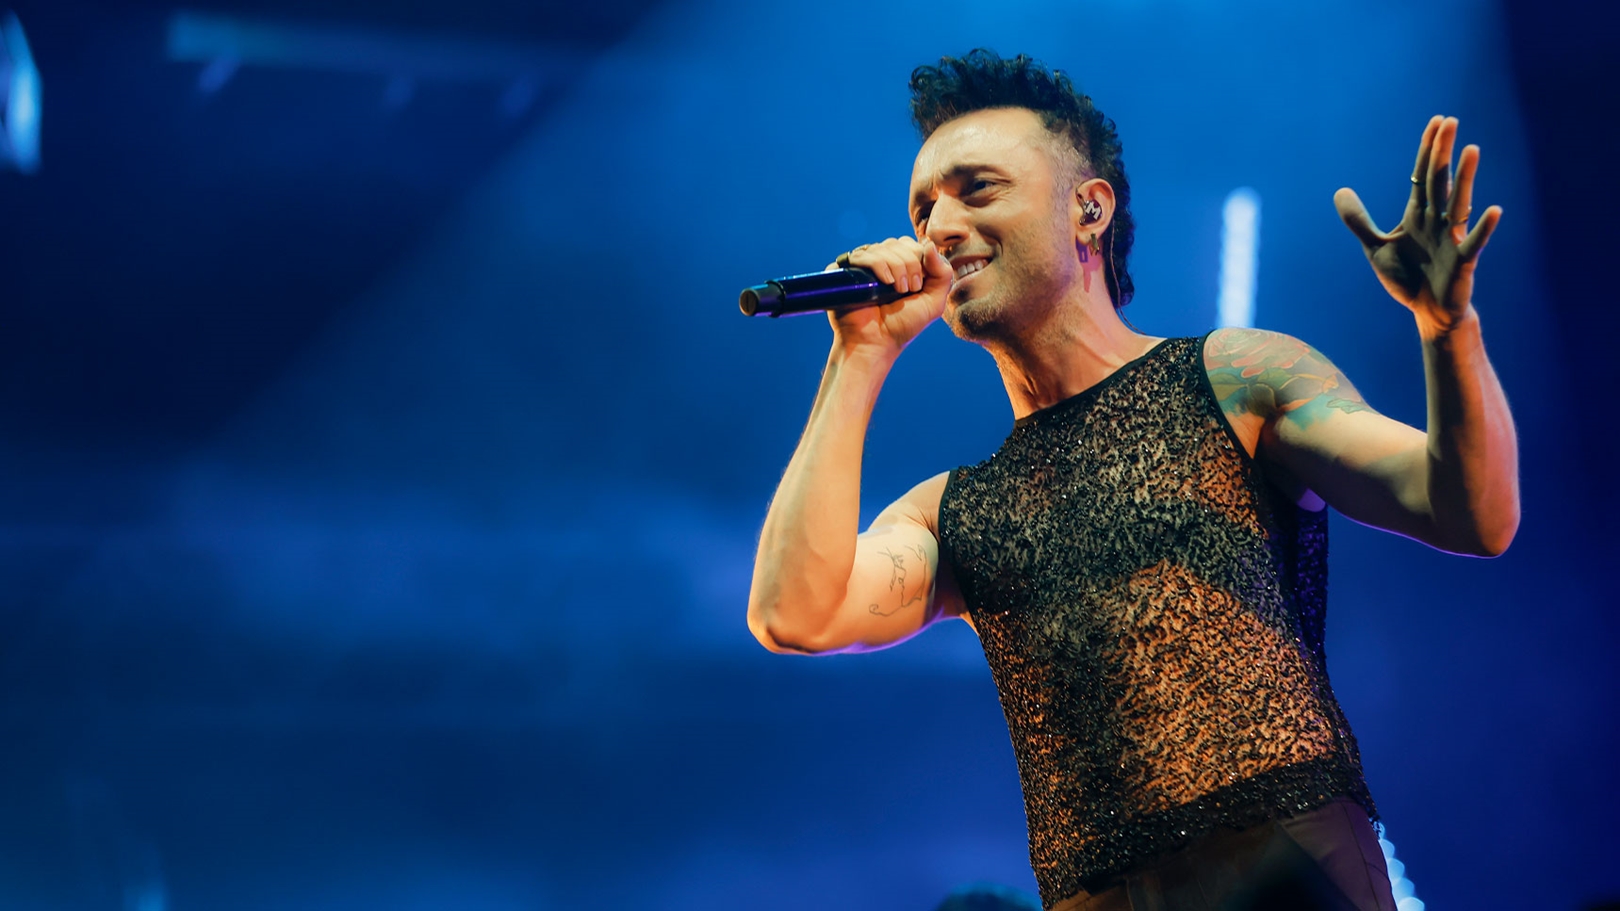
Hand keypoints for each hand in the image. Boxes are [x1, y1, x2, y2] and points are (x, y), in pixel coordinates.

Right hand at [825, 237, 953, 359]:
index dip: (919, 259)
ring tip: (896, 290)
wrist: (875, 344)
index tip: (918, 286)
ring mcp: (861, 268)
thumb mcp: (933, 303)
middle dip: (909, 264)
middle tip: (908, 289)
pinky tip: (886, 281)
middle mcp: (879, 264)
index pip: (910, 245)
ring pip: (882, 247)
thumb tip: (930, 243)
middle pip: (897, 243)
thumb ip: (943, 274)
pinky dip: (878, 264)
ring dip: (896, 266)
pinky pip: (862, 255)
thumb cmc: (902, 327)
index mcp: (899, 267)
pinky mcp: (844, 272)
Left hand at [1334, 116, 1502, 338]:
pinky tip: (1495, 210)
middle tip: (1451, 122)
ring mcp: (1451, 239)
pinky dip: (1483, 227)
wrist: (1428, 312)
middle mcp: (1436, 221)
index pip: (1421, 176)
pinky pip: (1474, 242)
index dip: (1426, 150)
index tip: (1436, 122)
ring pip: (1458, 203)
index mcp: (1417, 215)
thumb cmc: (1407, 277)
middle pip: (1439, 181)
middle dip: (1442, 153)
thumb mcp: (1375, 247)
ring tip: (1472, 150)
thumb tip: (1340, 190)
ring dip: (1465, 178)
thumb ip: (1359, 220)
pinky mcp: (1463, 261)